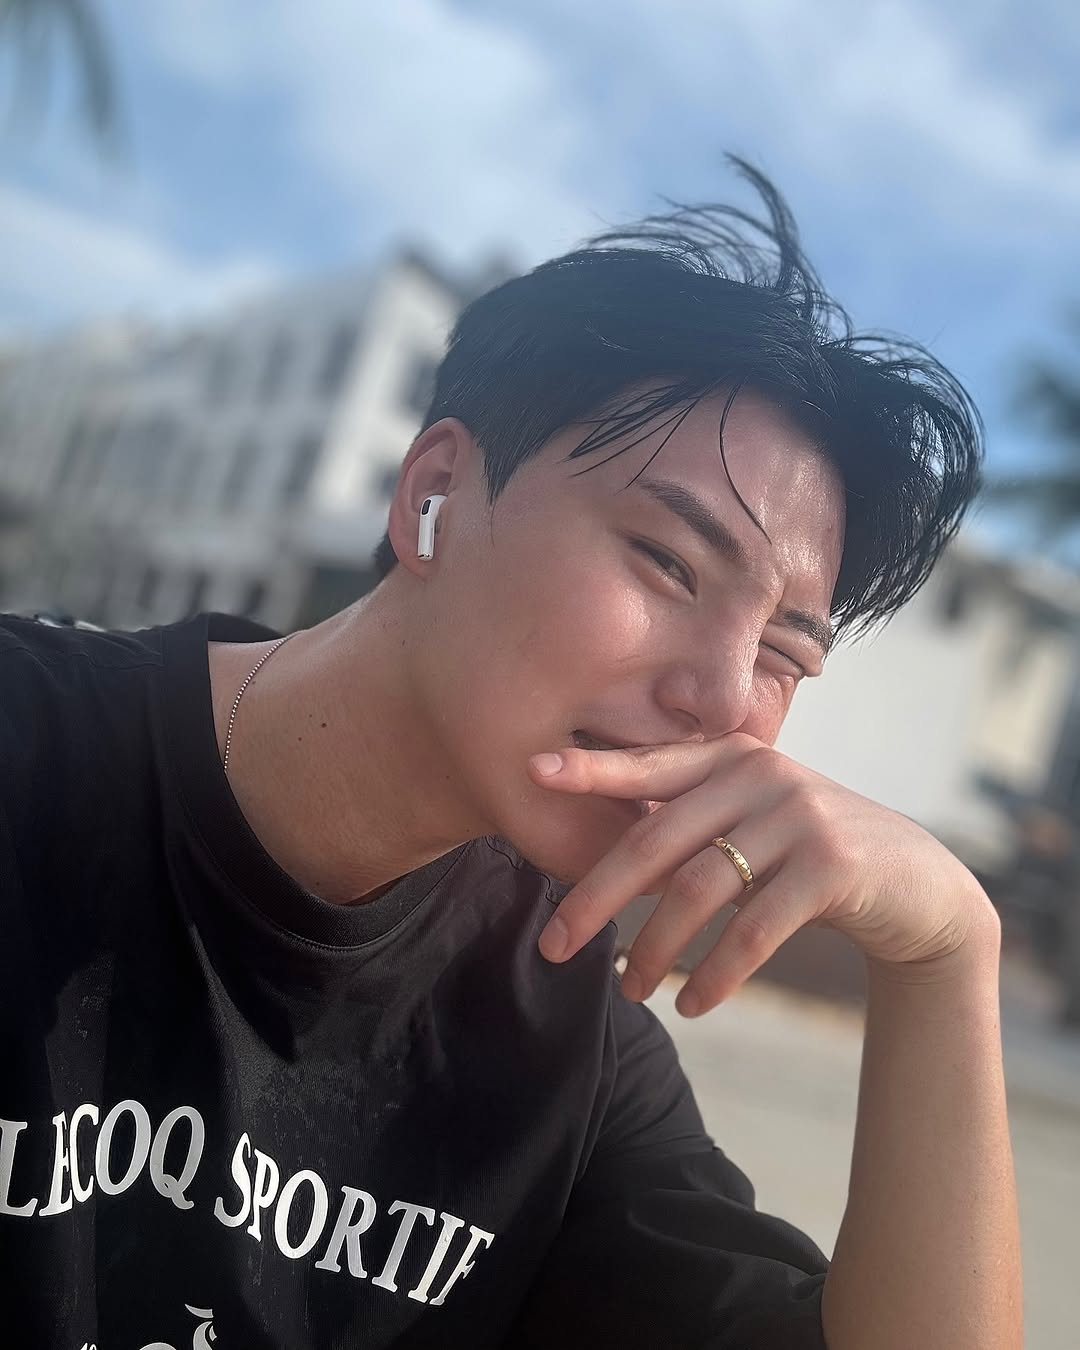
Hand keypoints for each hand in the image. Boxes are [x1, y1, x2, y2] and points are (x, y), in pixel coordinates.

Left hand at [529, 733, 998, 1016]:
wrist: (917, 885)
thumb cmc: (811, 857)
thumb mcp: (753, 825)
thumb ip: (694, 826)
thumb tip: (607, 864)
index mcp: (732, 758)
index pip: (650, 765)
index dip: (592, 769)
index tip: (534, 772)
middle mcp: (762, 774)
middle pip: (656, 838)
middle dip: (598, 896)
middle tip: (555, 945)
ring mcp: (799, 815)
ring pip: (698, 889)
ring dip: (655, 948)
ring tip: (630, 990)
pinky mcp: (832, 865)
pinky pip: (753, 929)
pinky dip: (714, 972)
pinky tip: (692, 1004)